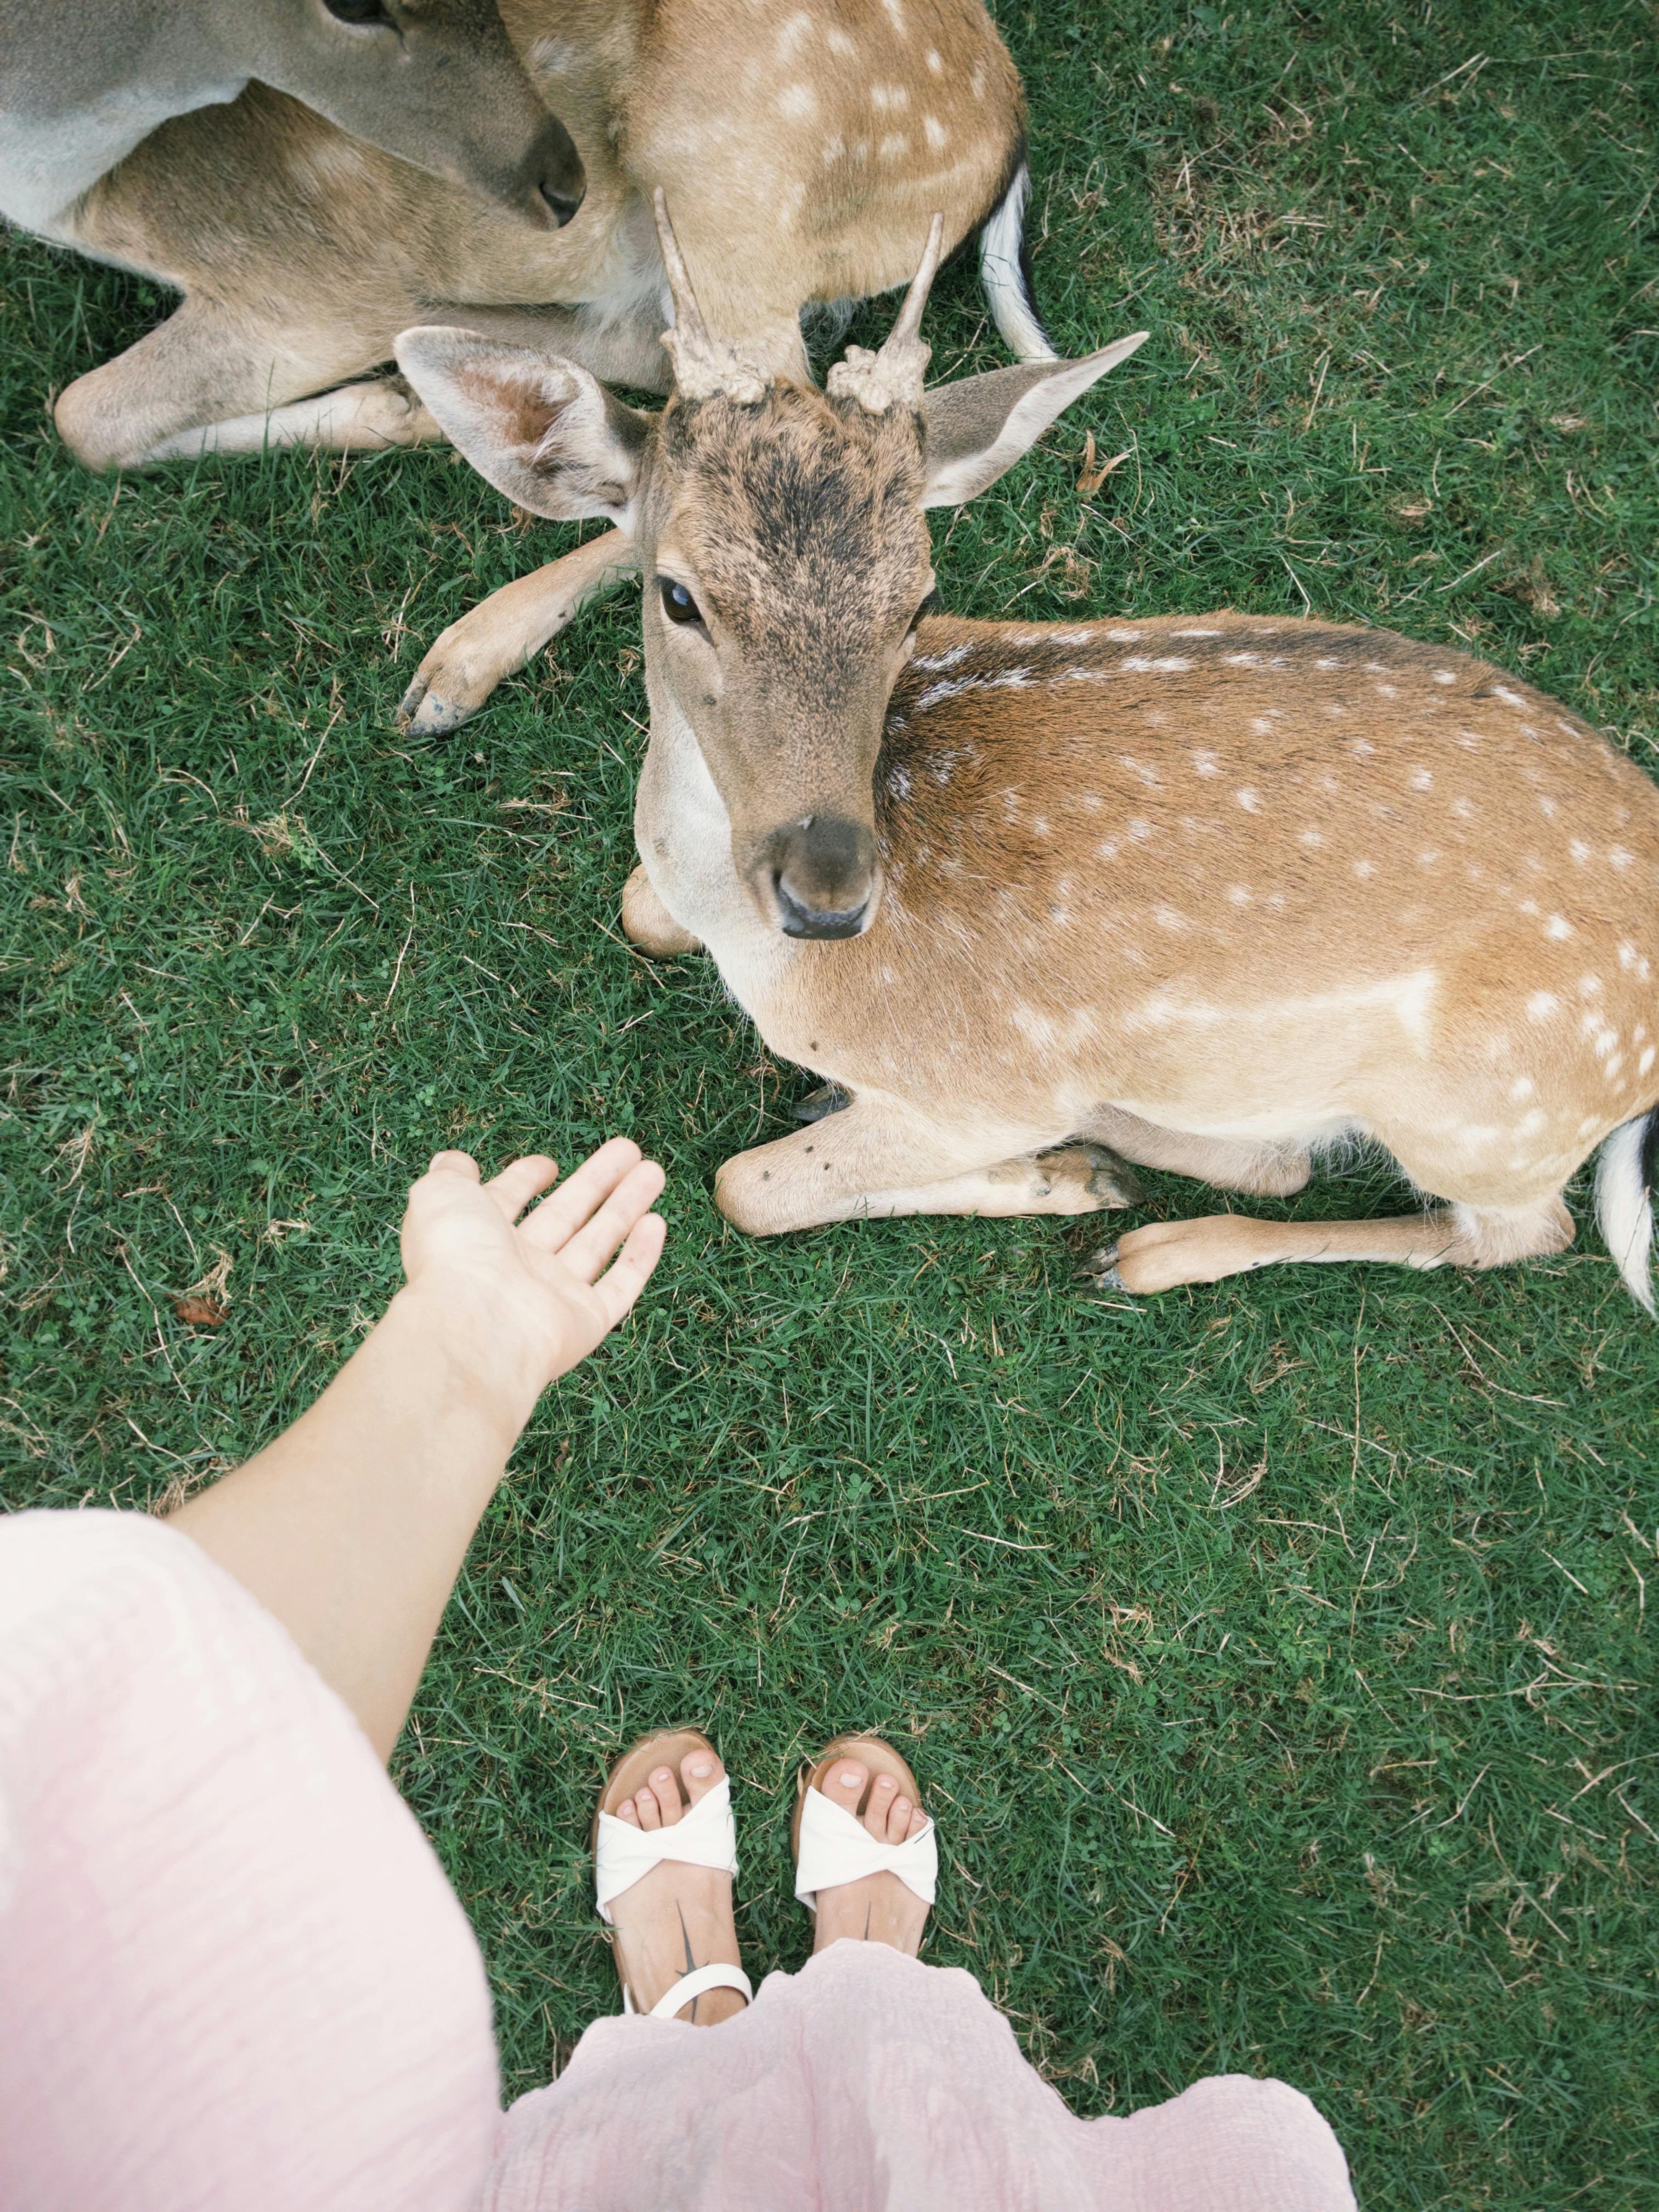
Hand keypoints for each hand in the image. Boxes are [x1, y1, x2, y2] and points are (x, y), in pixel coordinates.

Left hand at [398, 1139, 666, 1414]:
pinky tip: (657, 1223)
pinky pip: (620, 1287)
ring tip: (656, 1170)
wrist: (476, 1326)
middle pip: (565, 1215)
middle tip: (630, 1150)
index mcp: (480, 1235)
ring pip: (598, 1242)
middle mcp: (517, 1266)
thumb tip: (454, 1161)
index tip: (549, 1163)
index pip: (508, 1201)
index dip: (526, 1179)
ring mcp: (553, 1295)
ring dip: (627, 1206)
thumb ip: (451, 1174)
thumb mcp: (440, 1195)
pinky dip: (640, 1257)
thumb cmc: (455, 1254)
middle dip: (597, 1181)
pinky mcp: (585, 1322)